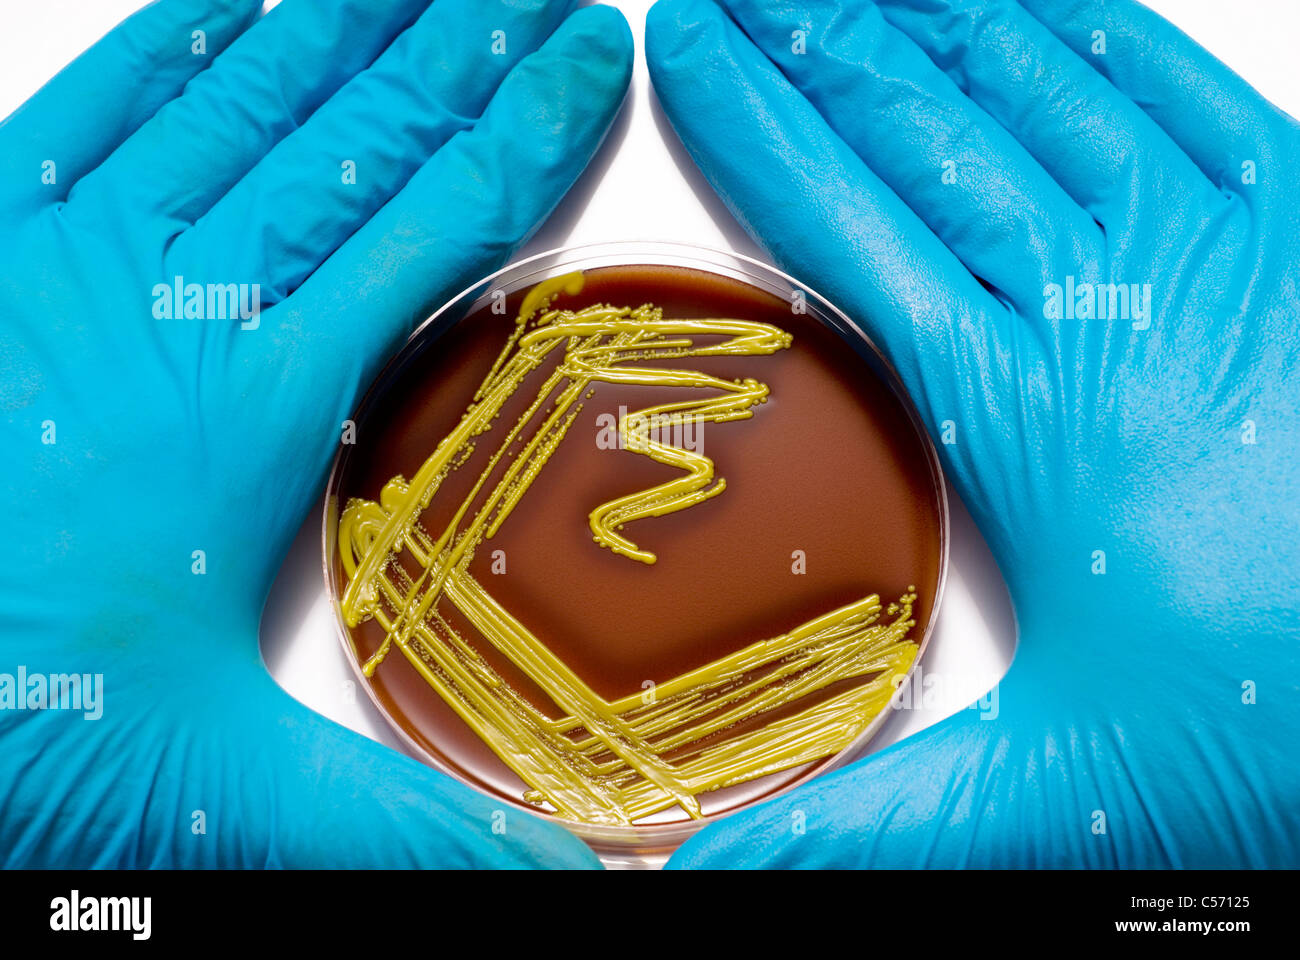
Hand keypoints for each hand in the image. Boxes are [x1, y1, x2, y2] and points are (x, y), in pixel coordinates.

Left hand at [0, 0, 630, 867]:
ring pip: (250, 100)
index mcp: (253, 408)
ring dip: (355, 27)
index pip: (431, 233)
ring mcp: (67, 255)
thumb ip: (400, 825)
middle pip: (359, 140)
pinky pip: (107, 100)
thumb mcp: (216, 790)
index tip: (584, 65)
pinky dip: (191, 36)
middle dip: (463, 50)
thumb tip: (562, 876)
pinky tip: (253, 1)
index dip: (521, 139)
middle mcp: (174, 305)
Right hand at [647, 0, 1299, 866]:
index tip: (695, 61)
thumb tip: (715, 869)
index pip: (849, 232)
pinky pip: (1170, 88)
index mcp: (1027, 403)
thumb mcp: (1073, 784)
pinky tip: (1031, 5)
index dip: (759, 137)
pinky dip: (1086, 31)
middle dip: (816, 50)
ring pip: (1030, 91)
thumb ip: (887, 817)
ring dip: (923, 26)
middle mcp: (1106, 293)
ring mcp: (1216, 240)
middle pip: (921, 136)